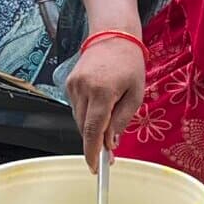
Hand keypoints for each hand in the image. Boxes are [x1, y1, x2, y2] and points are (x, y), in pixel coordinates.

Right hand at [65, 37, 145, 171]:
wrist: (113, 35)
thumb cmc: (129, 64)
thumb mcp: (135, 94)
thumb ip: (121, 120)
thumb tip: (110, 142)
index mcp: (102, 91)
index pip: (93, 129)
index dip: (93, 152)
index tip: (95, 168)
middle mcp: (83, 88)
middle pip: (84, 127)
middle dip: (95, 142)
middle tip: (109, 152)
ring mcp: (73, 85)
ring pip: (79, 119)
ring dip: (92, 126)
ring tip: (109, 117)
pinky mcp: (68, 83)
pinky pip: (77, 108)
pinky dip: (87, 114)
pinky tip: (99, 105)